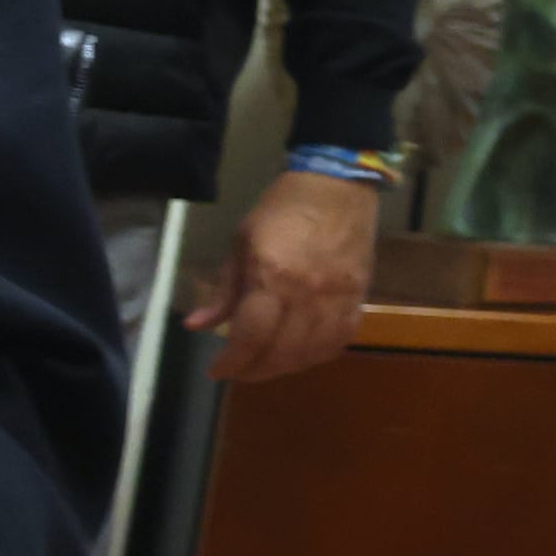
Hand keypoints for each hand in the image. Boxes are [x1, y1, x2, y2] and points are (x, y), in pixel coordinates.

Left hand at [186, 169, 378, 382]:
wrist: (337, 186)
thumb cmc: (282, 209)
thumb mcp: (241, 242)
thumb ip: (224, 289)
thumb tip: (196, 325)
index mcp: (272, 277)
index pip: (250, 337)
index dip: (231, 362)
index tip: (216, 370)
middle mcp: (306, 294)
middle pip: (282, 353)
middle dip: (254, 370)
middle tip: (239, 370)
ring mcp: (337, 298)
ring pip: (313, 353)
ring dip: (286, 367)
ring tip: (267, 363)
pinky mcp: (358, 296)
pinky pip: (341, 339)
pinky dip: (320, 353)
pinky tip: (304, 351)